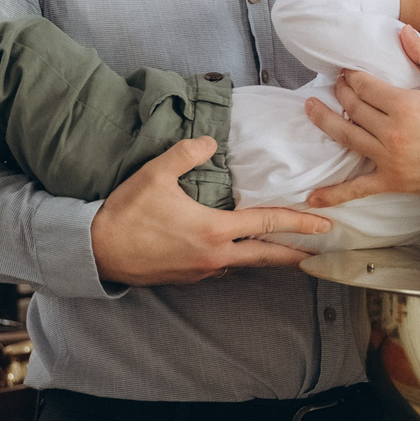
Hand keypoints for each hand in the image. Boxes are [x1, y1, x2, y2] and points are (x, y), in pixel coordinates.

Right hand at [90, 137, 333, 285]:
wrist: (97, 250)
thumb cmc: (127, 212)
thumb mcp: (156, 173)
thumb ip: (186, 153)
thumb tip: (208, 142)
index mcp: (214, 231)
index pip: (266, 224)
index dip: (298, 224)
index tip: (323, 226)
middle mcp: (214, 256)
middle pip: (264, 256)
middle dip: (293, 253)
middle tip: (317, 252)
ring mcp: (200, 271)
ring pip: (243, 265)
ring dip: (265, 258)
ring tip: (283, 252)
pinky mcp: (187, 278)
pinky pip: (221, 268)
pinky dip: (237, 261)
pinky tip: (237, 253)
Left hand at [303, 27, 419, 204]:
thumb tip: (401, 31)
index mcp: (407, 105)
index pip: (365, 86)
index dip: (352, 75)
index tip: (347, 70)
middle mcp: (394, 133)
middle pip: (353, 108)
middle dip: (340, 92)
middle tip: (335, 83)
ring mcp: (391, 160)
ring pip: (347, 138)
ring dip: (324, 121)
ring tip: (310, 108)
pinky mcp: (395, 181)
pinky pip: (358, 188)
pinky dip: (334, 194)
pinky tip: (313, 198)